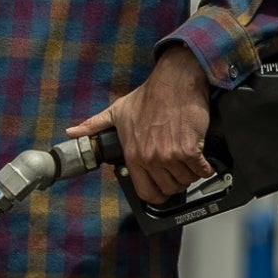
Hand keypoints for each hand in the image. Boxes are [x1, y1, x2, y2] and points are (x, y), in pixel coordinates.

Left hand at [68, 44, 213, 204]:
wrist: (175, 81)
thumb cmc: (149, 95)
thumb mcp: (117, 111)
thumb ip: (94, 125)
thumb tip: (73, 133)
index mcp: (133, 154)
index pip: (145, 192)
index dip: (156, 195)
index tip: (162, 191)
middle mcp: (151, 158)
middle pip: (169, 189)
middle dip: (176, 183)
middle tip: (178, 171)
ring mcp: (171, 155)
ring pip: (186, 181)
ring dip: (190, 174)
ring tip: (188, 161)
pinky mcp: (191, 149)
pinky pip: (200, 171)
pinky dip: (203, 167)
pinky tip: (201, 159)